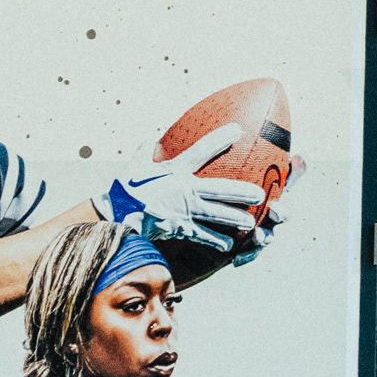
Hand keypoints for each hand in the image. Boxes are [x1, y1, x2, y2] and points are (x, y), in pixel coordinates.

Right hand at [102, 125, 275, 278]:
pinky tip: (229, 246)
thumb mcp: (135, 165)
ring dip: (235, 218)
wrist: (116, 217)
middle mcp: (185, 190)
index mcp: (175, 171)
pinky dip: (215, 240)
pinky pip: (202, 235)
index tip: (238, 130)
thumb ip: (145, 149)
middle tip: (260, 193)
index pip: (202, 151)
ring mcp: (185, 211)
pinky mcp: (180, 229)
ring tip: (252, 222)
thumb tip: (150, 135)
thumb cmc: (124, 190)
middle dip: (241, 191)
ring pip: (216, 215)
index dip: (220, 139)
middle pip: (220, 189)